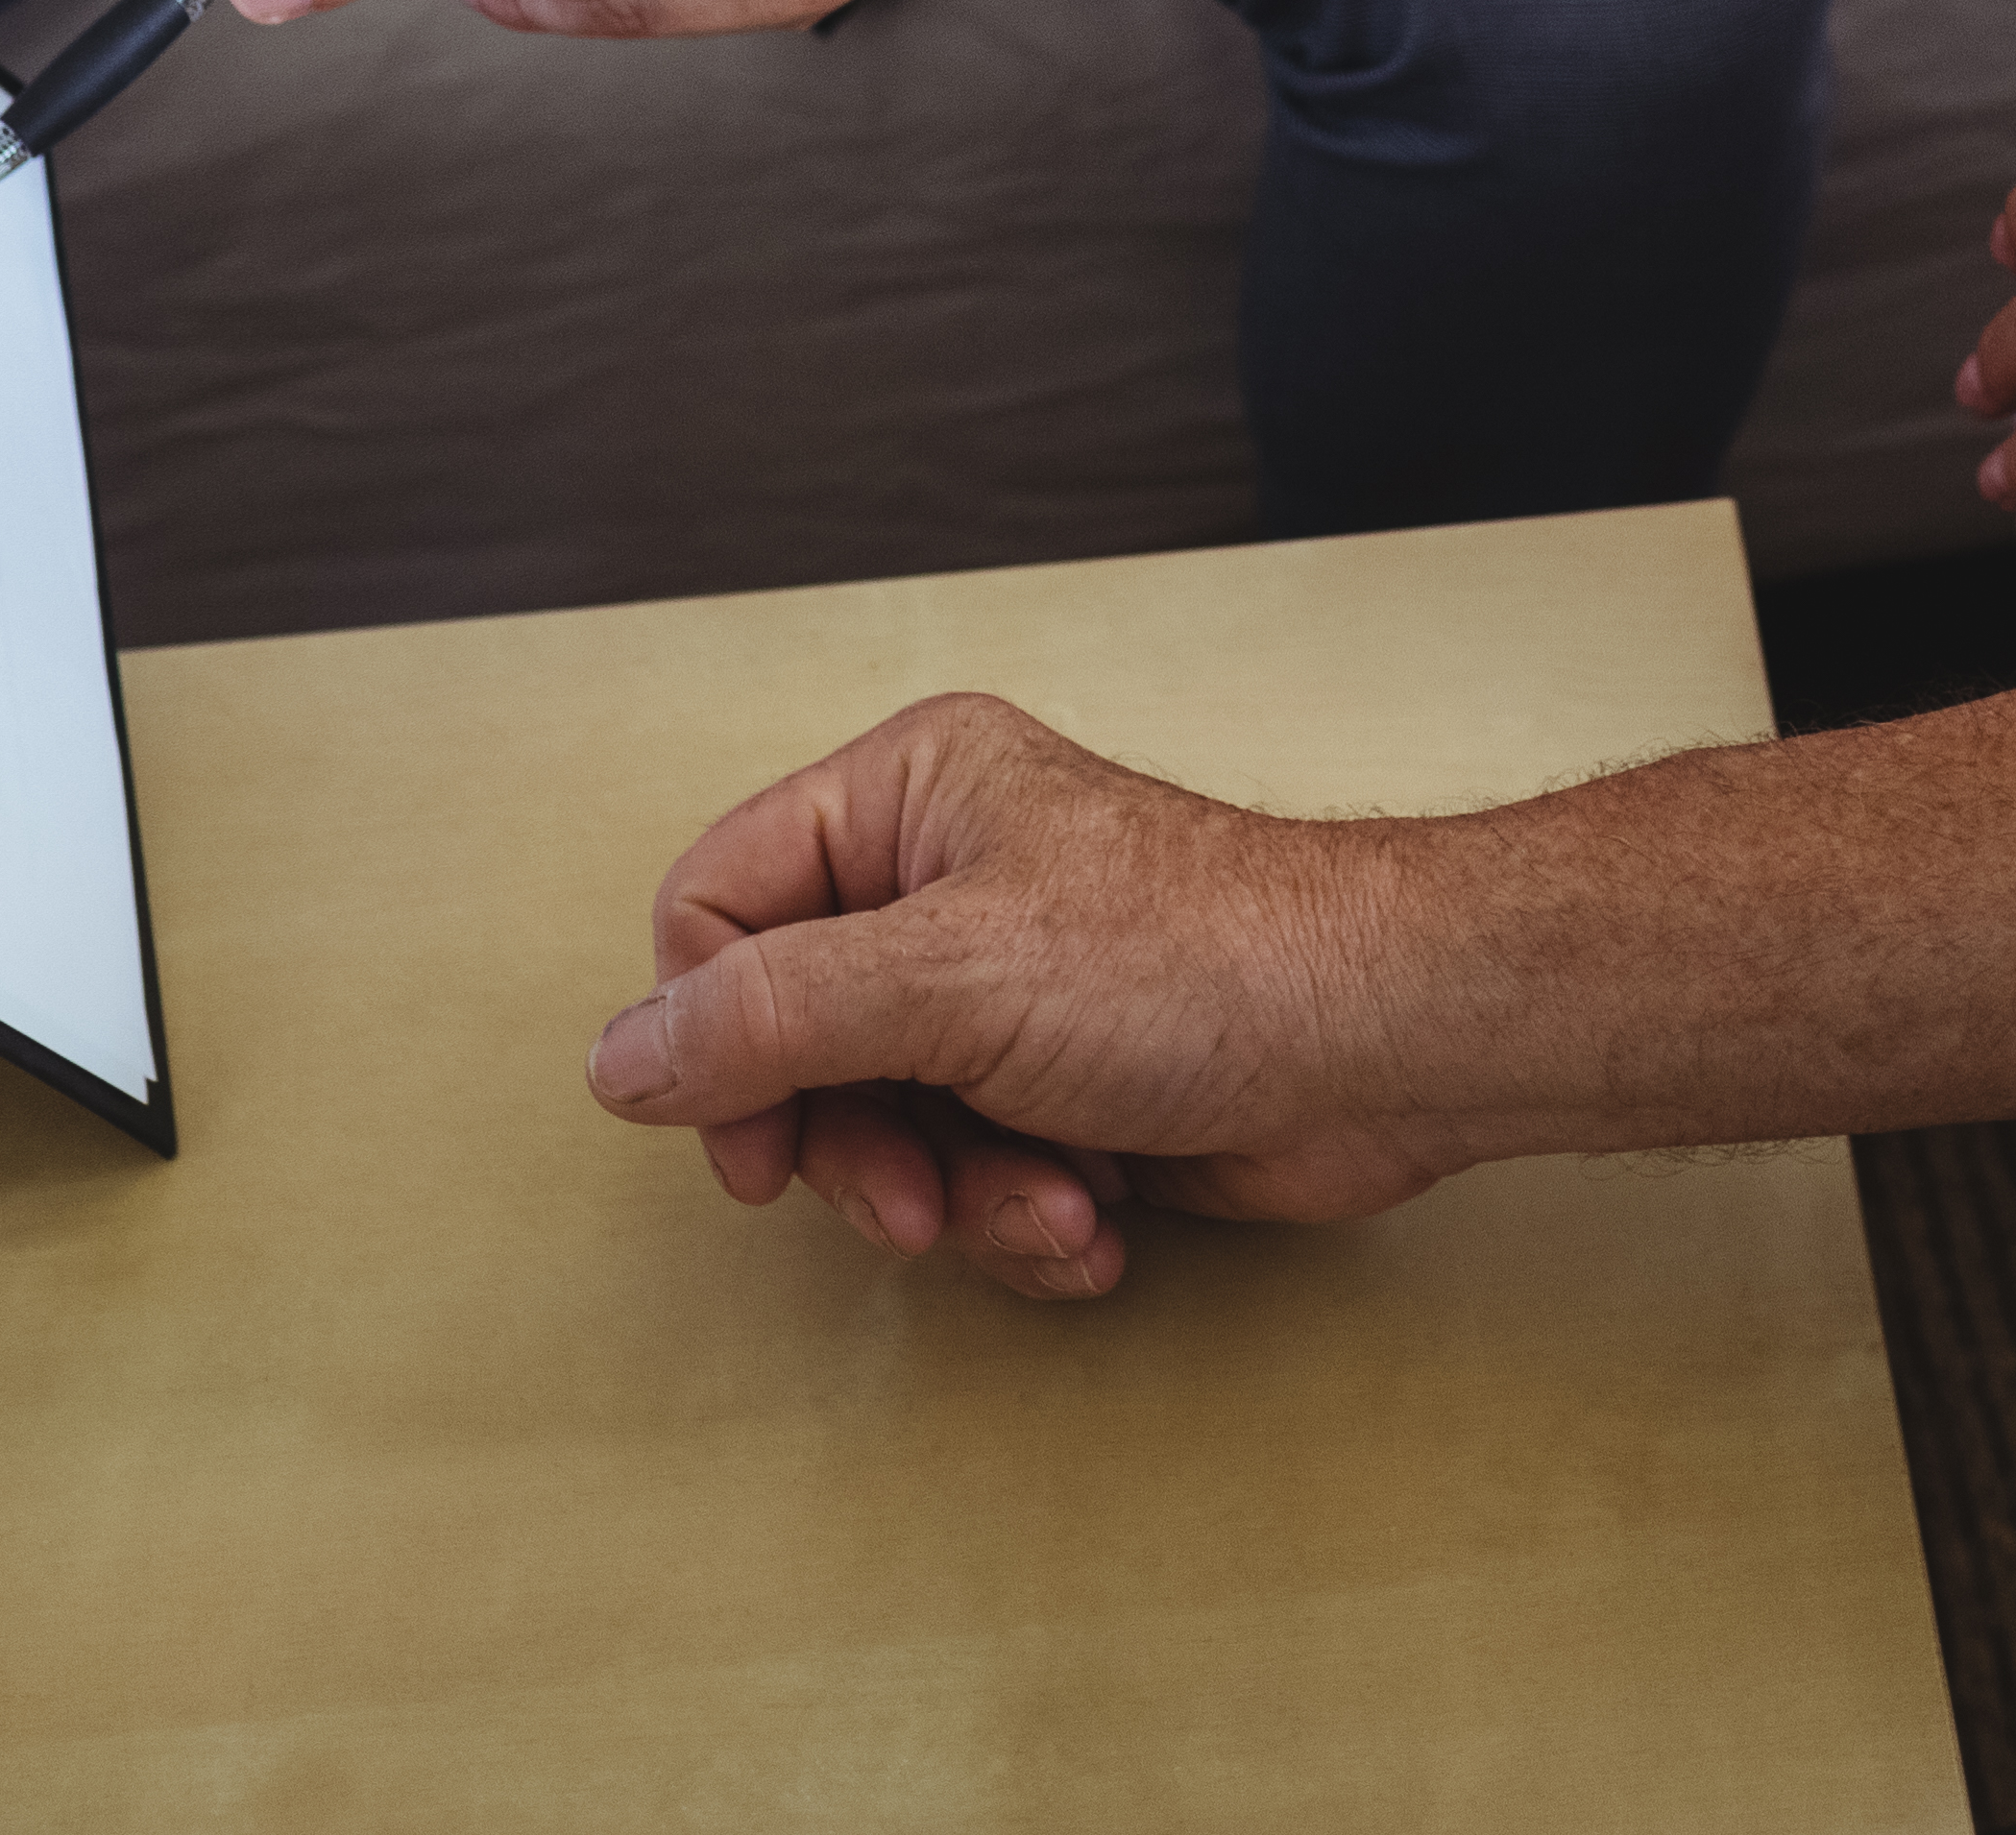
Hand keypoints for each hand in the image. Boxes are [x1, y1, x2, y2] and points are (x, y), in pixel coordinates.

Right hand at [591, 693, 1455, 1299]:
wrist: (1392, 1045)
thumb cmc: (1207, 960)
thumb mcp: (950, 978)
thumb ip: (769, 1019)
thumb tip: (622, 1060)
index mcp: (907, 795)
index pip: (717, 911)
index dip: (714, 1039)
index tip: (758, 1142)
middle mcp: (946, 883)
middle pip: (792, 1048)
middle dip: (861, 1151)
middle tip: (912, 1200)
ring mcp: (1005, 994)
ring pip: (885, 1133)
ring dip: (963, 1199)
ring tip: (1054, 1201)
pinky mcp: (1063, 1090)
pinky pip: (972, 1179)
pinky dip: (1028, 1220)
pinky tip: (1104, 1219)